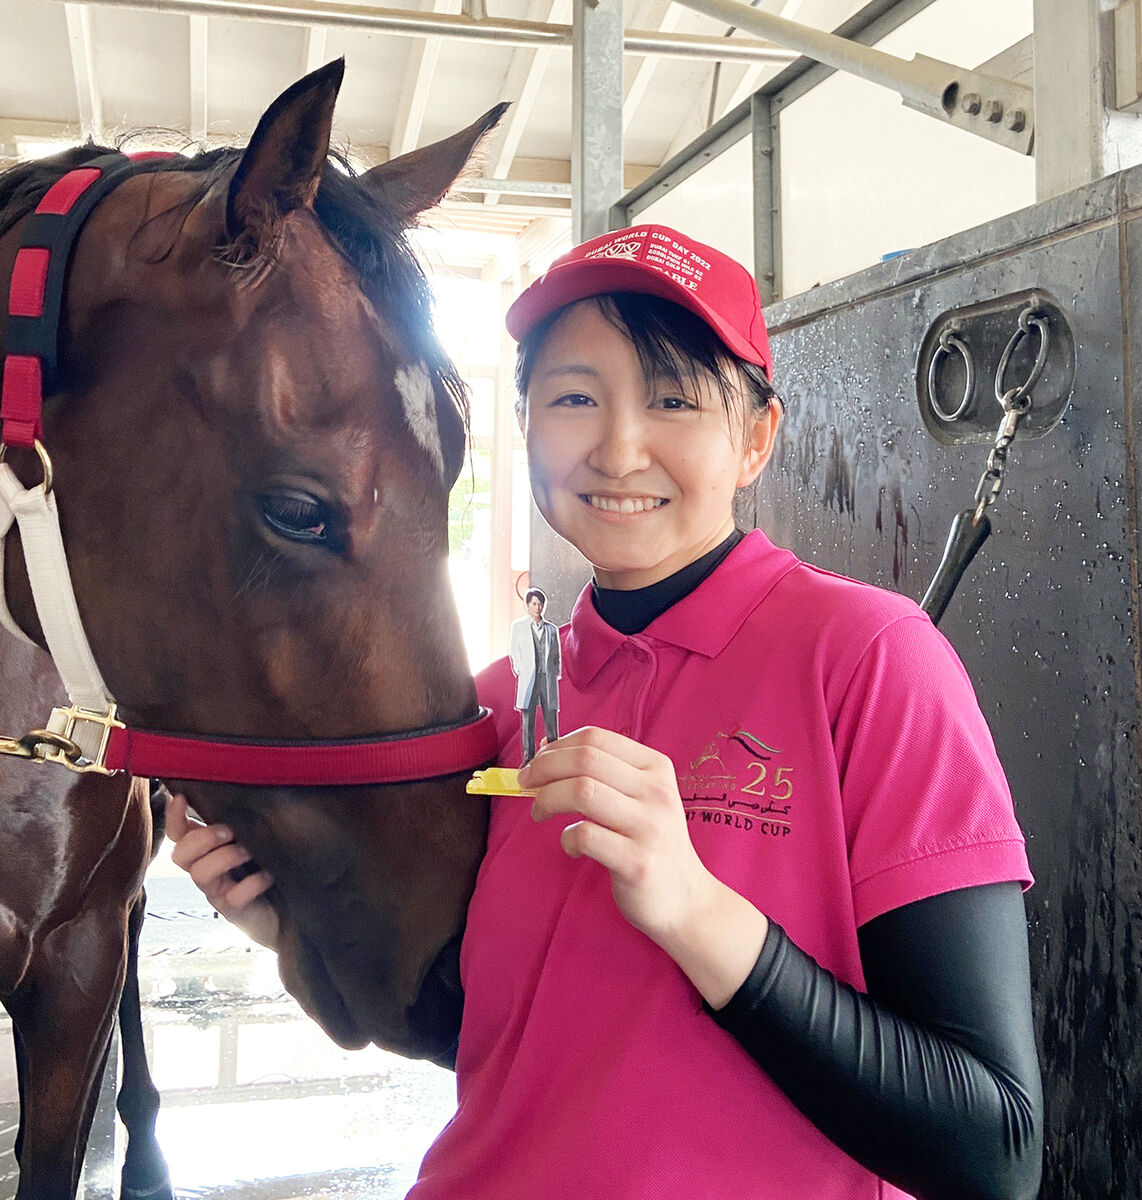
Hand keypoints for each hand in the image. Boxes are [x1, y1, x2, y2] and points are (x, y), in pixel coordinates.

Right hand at [166, 793, 280, 950]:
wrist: (291, 912)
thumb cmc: (270, 868)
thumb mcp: (256, 839)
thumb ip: (244, 821)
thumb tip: (248, 787)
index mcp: (209, 851)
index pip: (179, 834)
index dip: (173, 818)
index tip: (180, 798)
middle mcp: (207, 871)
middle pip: (179, 855)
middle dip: (202, 838)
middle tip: (229, 831)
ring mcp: (219, 892)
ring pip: (200, 874)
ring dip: (225, 857)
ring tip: (250, 851)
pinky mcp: (236, 911)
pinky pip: (233, 897)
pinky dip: (250, 884)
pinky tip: (268, 876)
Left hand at [519, 726, 718, 944]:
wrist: (686, 899)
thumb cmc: (652, 844)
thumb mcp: (640, 798)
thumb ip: (602, 773)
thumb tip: (547, 749)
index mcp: (656, 768)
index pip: (596, 738)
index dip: (557, 746)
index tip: (536, 761)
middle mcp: (656, 792)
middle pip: (585, 760)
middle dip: (544, 767)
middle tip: (526, 782)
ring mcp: (649, 827)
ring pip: (582, 792)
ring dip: (547, 799)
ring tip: (539, 813)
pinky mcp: (637, 861)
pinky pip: (584, 835)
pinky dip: (566, 838)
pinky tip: (571, 846)